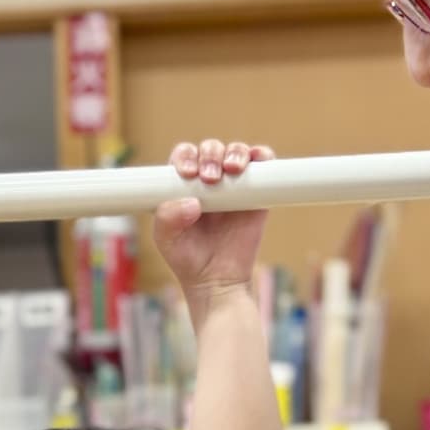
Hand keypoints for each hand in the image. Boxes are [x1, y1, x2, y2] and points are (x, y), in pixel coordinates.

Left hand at [153, 140, 274, 296]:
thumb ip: (167, 218)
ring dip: (235, 152)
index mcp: (184, 184)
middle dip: (210, 155)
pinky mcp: (258, 192)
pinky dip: (262, 154)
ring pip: (236, 151)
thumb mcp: (166, 239)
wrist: (218, 280)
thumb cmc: (188, 258)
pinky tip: (257, 158)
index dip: (186, 156)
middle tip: (210, 178)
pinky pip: (263, 164)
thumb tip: (193, 202)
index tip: (188, 173)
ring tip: (232, 170)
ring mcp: (235, 184)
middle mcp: (209, 180)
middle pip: (210, 149)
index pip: (184, 155)